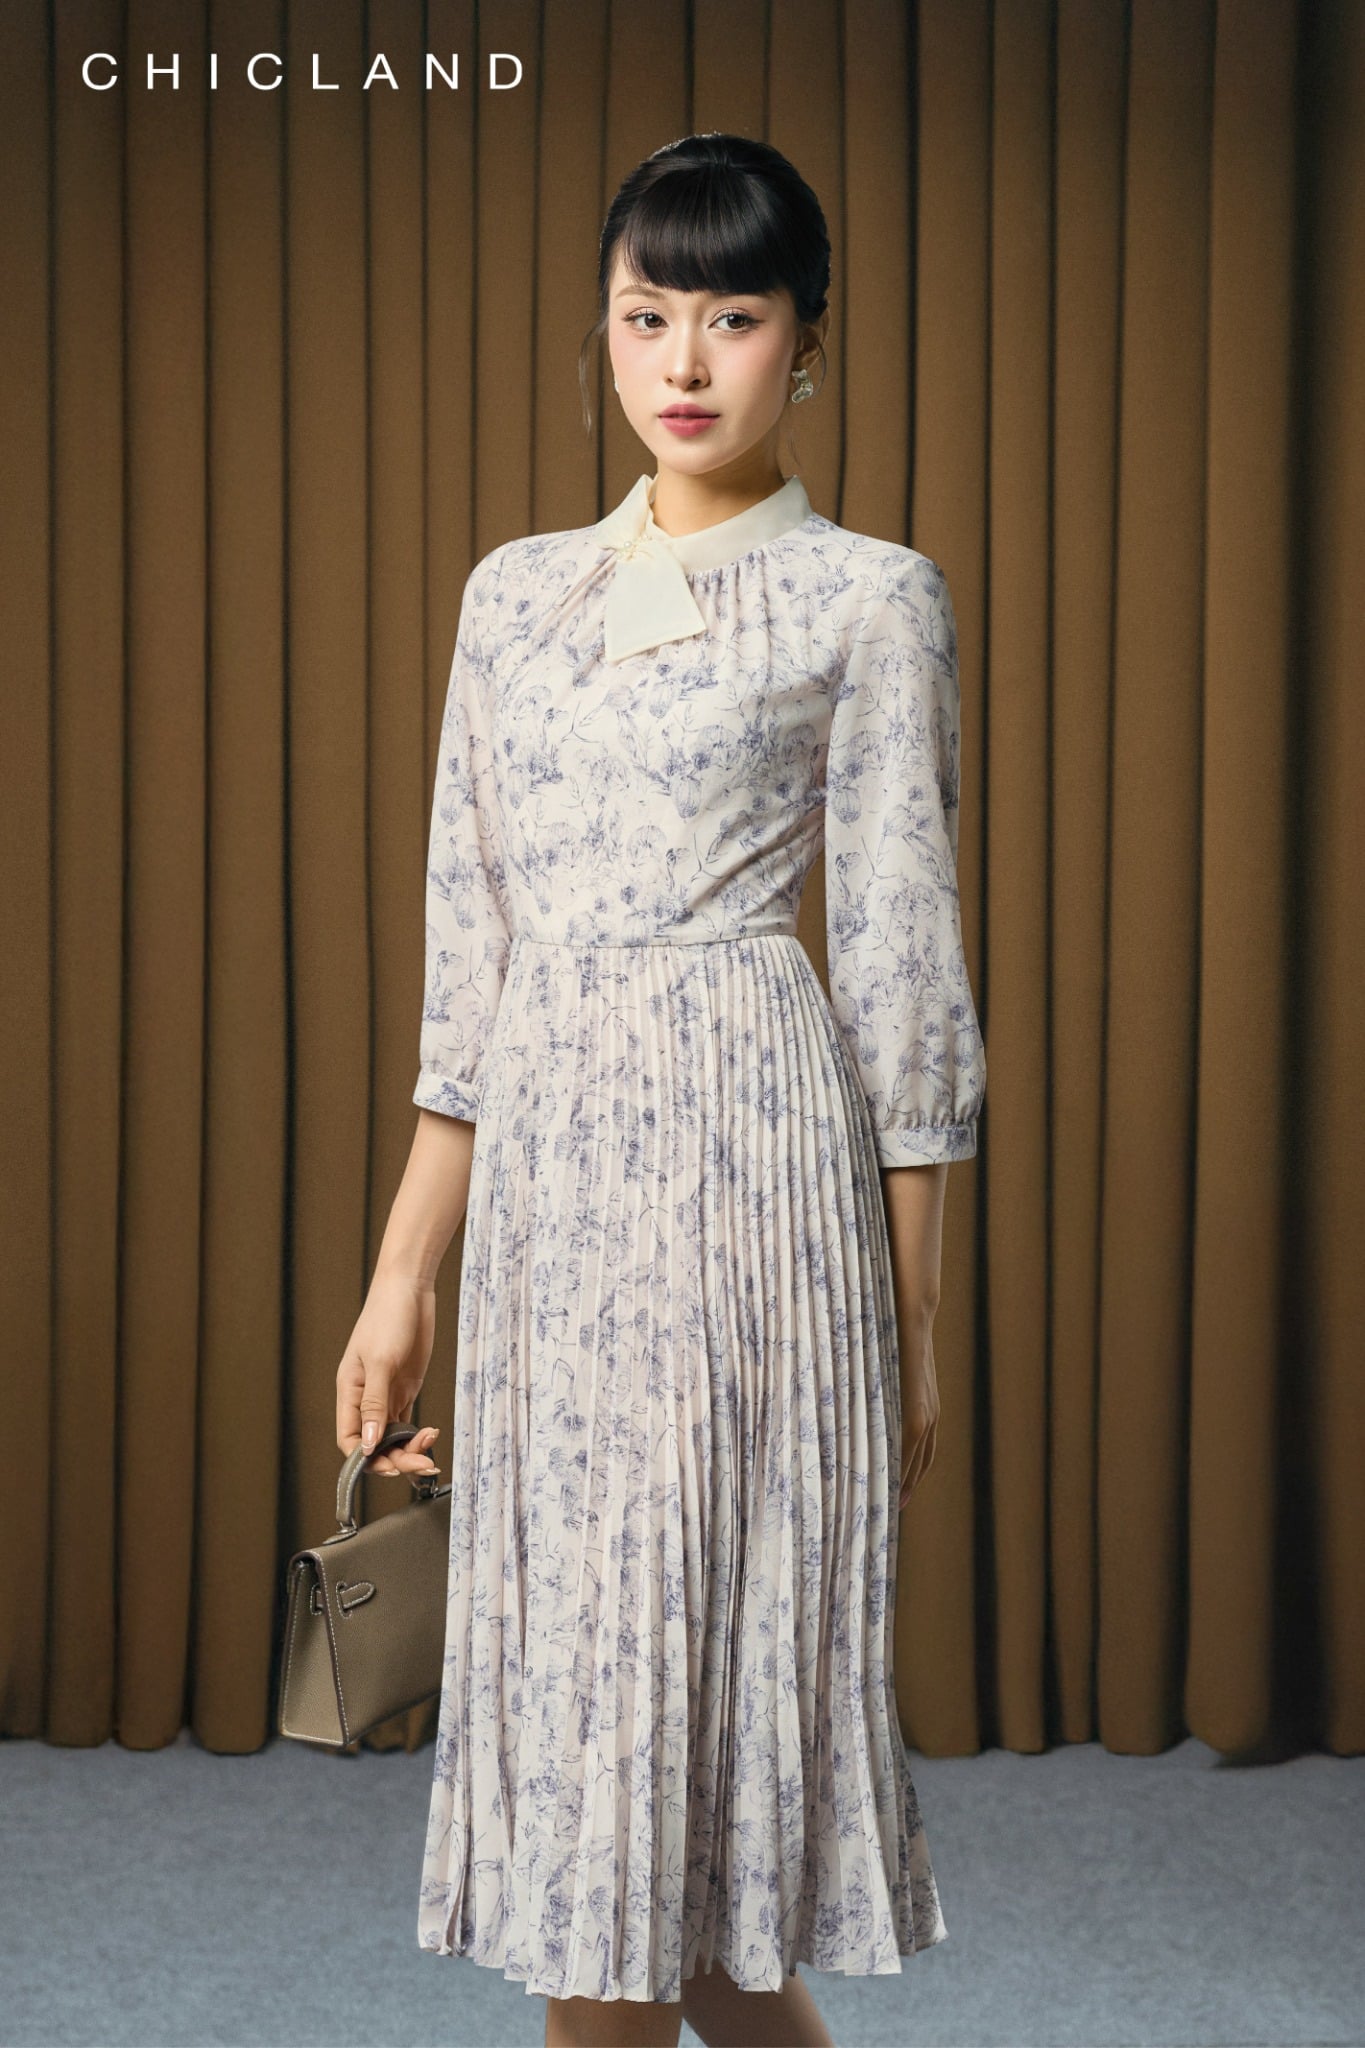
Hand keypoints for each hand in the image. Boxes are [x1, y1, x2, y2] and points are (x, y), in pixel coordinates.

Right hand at [335, 1266, 441, 1477]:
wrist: (410, 1289)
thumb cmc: (388, 1317)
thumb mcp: (380, 1361)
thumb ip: (374, 1404)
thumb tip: (368, 1445)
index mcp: (348, 1391)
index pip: (349, 1439)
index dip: (366, 1459)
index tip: (391, 1465)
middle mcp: (365, 1398)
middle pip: (374, 1443)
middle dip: (395, 1458)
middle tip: (422, 1463)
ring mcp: (386, 1394)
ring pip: (392, 1437)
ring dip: (409, 1449)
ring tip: (431, 1450)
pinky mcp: (405, 1388)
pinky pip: (407, 1422)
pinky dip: (418, 1435)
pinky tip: (431, 1434)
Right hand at [898, 1316, 939, 1510]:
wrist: (913, 1312)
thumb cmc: (895, 1336)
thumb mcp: (890, 1370)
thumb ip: (883, 1387)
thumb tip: (860, 1397)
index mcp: (925, 1406)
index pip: (920, 1450)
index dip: (909, 1474)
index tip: (897, 1494)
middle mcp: (931, 1413)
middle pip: (922, 1461)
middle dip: (908, 1486)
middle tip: (892, 1510)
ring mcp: (927, 1409)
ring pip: (918, 1458)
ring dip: (905, 1482)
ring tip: (891, 1504)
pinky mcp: (918, 1404)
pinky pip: (911, 1443)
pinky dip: (903, 1465)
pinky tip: (892, 1479)